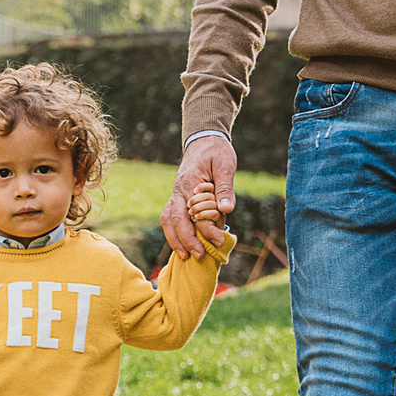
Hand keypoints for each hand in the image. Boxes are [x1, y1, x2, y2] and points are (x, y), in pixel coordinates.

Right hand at [164, 133, 237, 259]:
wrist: (204, 139)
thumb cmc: (217, 152)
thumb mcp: (225, 166)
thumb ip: (225, 188)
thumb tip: (226, 210)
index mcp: (190, 183)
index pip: (195, 213)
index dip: (206, 229)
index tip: (219, 241)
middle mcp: (179, 190)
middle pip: (175, 219)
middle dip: (186, 240)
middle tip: (200, 256)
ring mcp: (176, 194)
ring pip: (168, 219)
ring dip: (175, 239)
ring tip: (186, 256)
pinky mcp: (178, 197)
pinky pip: (170, 216)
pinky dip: (173, 232)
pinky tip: (183, 244)